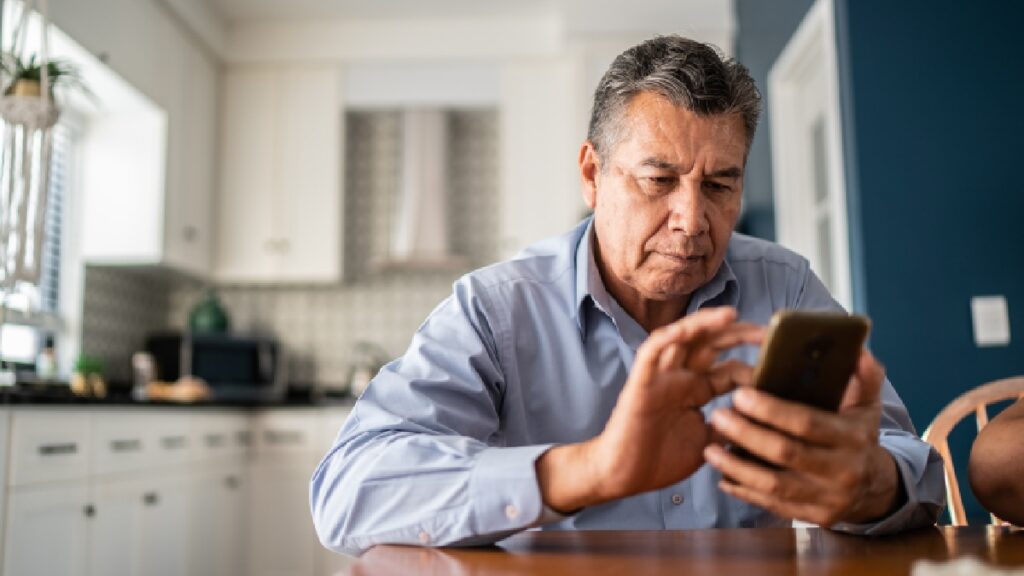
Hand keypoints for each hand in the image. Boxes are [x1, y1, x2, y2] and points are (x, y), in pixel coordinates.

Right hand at [536, 306, 762, 512]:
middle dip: (739, 335)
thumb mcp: (708, 442)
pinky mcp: (641, 382)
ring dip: (705, 324)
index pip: (730, 368)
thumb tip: (762, 419)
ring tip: (732, 316)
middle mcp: (681, 377)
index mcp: (697, 390)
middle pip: (711, 344)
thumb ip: (730, 425)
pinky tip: (685, 329)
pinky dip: (667, 337)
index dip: (754, 365)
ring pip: (683, 338)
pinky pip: (651, 352)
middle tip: (767, 333)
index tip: (781, 367)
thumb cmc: (660, 460)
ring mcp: (661, 377)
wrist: (623, 477)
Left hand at [703, 349, 900, 525]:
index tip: (740, 394)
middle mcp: (842, 470)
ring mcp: (827, 498)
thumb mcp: (868, 405)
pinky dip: (744, 491)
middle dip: (747, 434)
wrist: (875, 488)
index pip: (807, 423)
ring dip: (737, 467)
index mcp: (852, 438)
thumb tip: (858, 349)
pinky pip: (773, 505)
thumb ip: (864, 376)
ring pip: (774, 484)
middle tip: (718, 415)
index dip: (771, 410)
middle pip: (785, 453)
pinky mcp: (813, 517)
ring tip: (710, 449)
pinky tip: (722, 477)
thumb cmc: (859, 437)